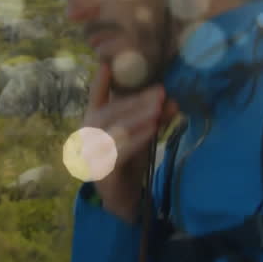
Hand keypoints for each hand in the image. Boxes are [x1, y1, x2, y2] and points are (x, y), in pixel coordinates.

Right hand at [81, 61, 179, 224]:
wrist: (123, 198)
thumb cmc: (129, 160)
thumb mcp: (142, 135)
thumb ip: (154, 118)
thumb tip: (174, 100)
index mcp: (94, 121)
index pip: (95, 97)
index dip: (100, 81)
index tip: (107, 63)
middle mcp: (88, 134)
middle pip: (110, 111)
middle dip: (136, 101)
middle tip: (159, 92)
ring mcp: (92, 153)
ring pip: (114, 129)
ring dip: (138, 117)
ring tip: (157, 108)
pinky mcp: (102, 170)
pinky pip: (120, 151)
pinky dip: (137, 139)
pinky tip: (152, 130)